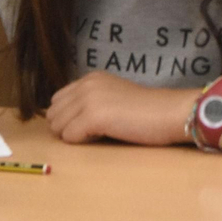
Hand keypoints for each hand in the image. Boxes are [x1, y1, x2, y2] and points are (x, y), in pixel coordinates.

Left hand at [48, 72, 190, 144]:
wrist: (169, 113)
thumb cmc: (146, 111)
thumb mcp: (113, 97)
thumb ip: (89, 101)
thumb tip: (64, 120)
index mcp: (90, 78)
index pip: (56, 101)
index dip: (69, 117)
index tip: (91, 123)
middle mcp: (86, 84)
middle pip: (53, 114)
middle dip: (68, 127)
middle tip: (95, 131)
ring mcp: (89, 98)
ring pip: (57, 127)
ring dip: (75, 135)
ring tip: (101, 132)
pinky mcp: (94, 115)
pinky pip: (69, 137)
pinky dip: (83, 142)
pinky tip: (105, 136)